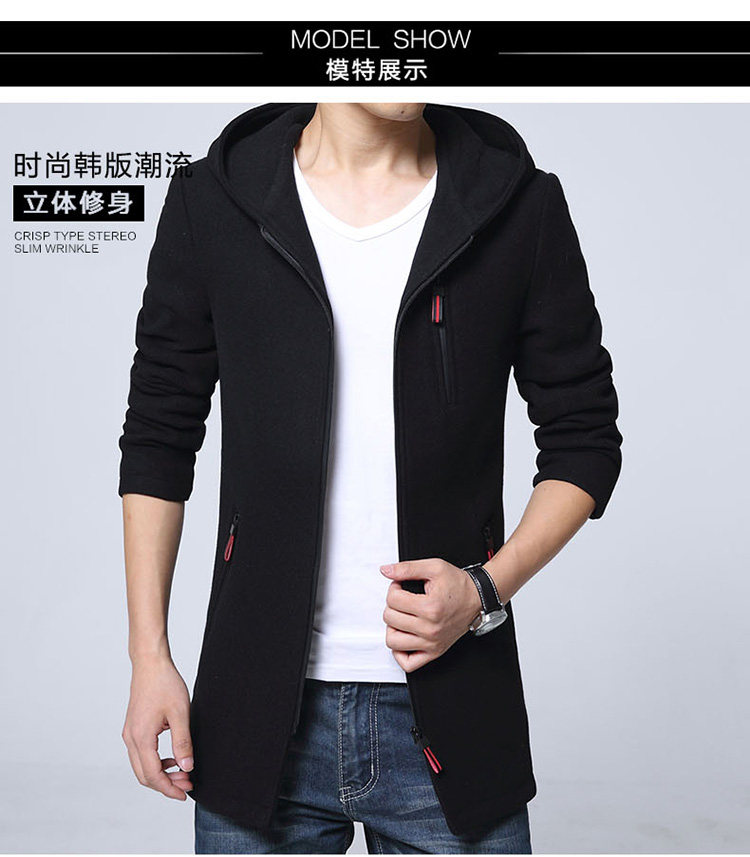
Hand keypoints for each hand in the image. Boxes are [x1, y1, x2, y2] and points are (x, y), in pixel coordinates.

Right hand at [122, 654, 193, 799]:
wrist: (150, 664)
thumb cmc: (165, 683)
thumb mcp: (180, 713)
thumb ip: (183, 742)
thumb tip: (187, 767)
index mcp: (141, 738)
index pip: (153, 775)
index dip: (169, 788)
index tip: (185, 794)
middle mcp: (130, 738)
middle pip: (144, 775)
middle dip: (166, 784)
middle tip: (187, 784)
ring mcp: (129, 733)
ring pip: (141, 766)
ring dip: (160, 773)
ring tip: (182, 771)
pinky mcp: (133, 727)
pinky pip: (140, 754)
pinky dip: (155, 761)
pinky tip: (172, 758)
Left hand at [380, 558, 482, 672]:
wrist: (477, 598)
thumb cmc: (458, 585)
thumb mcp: (434, 568)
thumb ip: (407, 568)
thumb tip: (386, 571)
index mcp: (430, 607)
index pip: (393, 600)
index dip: (394, 588)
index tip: (401, 587)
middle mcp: (431, 629)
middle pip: (390, 619)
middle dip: (393, 605)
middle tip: (403, 599)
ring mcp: (432, 643)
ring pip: (393, 641)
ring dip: (393, 627)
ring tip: (403, 617)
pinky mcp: (434, 652)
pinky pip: (408, 663)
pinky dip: (400, 652)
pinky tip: (405, 636)